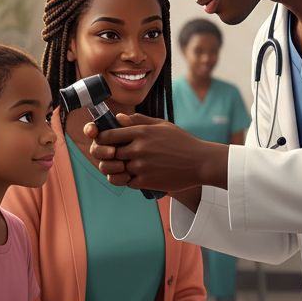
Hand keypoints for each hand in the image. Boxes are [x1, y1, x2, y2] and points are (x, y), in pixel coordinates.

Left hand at [87, 114, 225, 192]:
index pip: (108, 135)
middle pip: (108, 153)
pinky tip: (135, 175)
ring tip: (122, 167)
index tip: (104, 141)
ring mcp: (141, 166)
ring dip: (115, 169)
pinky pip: (126, 182)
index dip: (101, 139)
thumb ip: (139, 120)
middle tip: (111, 156)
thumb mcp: (162, 125)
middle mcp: (138, 149)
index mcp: (141, 132)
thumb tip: (118, 118)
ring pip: (115, 170)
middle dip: (107, 155)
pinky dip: (127, 180)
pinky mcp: (145, 181)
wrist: (200, 162)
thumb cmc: (182, 142)